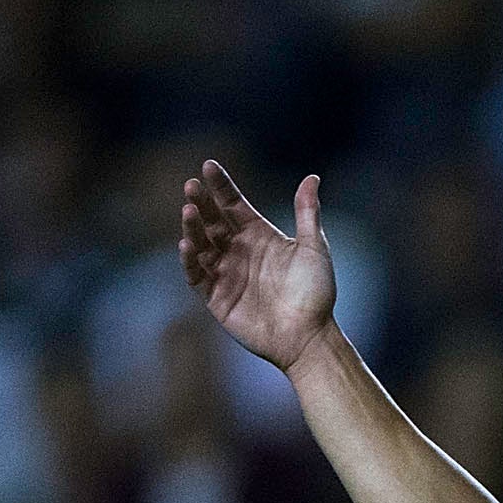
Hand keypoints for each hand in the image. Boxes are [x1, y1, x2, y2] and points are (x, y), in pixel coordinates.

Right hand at [181, 160, 337, 375]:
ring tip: (188, 211)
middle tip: (191, 186)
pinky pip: (197, 276)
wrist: (309, 336)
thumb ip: (307, 212)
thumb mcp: (314, 248)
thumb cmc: (315, 293)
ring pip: (201, 245)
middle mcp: (239, 251)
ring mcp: (226, 274)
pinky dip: (189, 260)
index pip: (233, 204)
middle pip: (213, 221)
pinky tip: (187, 244)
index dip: (221, 186)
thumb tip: (312, 177)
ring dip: (192, 228)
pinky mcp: (217, 298)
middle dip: (202, 203)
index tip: (209, 166)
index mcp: (259, 235)